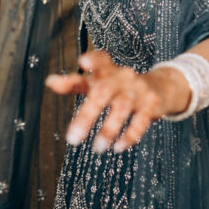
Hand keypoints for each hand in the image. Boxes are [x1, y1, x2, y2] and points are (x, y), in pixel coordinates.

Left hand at [45, 50, 189, 152]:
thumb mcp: (97, 82)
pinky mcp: (151, 105)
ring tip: (97, 148)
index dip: (93, 60)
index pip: (101, 61)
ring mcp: (138, 91)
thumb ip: (74, 83)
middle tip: (72, 139)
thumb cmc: (118, 86)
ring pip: (122, 108)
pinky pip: (141, 121)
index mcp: (108, 71)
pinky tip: (118, 147)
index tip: (83, 62)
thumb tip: (50, 82)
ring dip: (108, 129)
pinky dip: (130, 135)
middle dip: (87, 115)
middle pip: (104, 92)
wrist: (158, 87)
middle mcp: (122, 78)